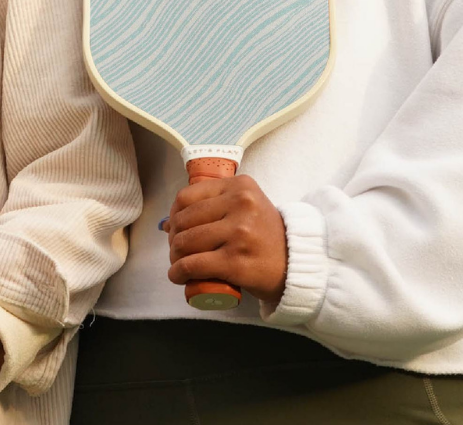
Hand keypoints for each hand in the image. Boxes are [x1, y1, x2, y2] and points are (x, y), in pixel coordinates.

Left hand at [163, 175, 288, 306]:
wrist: (295, 263)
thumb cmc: (265, 235)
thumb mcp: (247, 206)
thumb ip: (216, 204)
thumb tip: (167, 222)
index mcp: (240, 186)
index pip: (187, 196)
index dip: (173, 214)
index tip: (175, 228)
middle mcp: (241, 205)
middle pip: (183, 220)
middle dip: (173, 239)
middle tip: (178, 251)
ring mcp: (239, 233)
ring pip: (185, 243)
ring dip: (174, 257)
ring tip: (179, 263)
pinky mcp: (235, 261)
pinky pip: (193, 265)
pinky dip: (178, 273)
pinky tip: (178, 276)